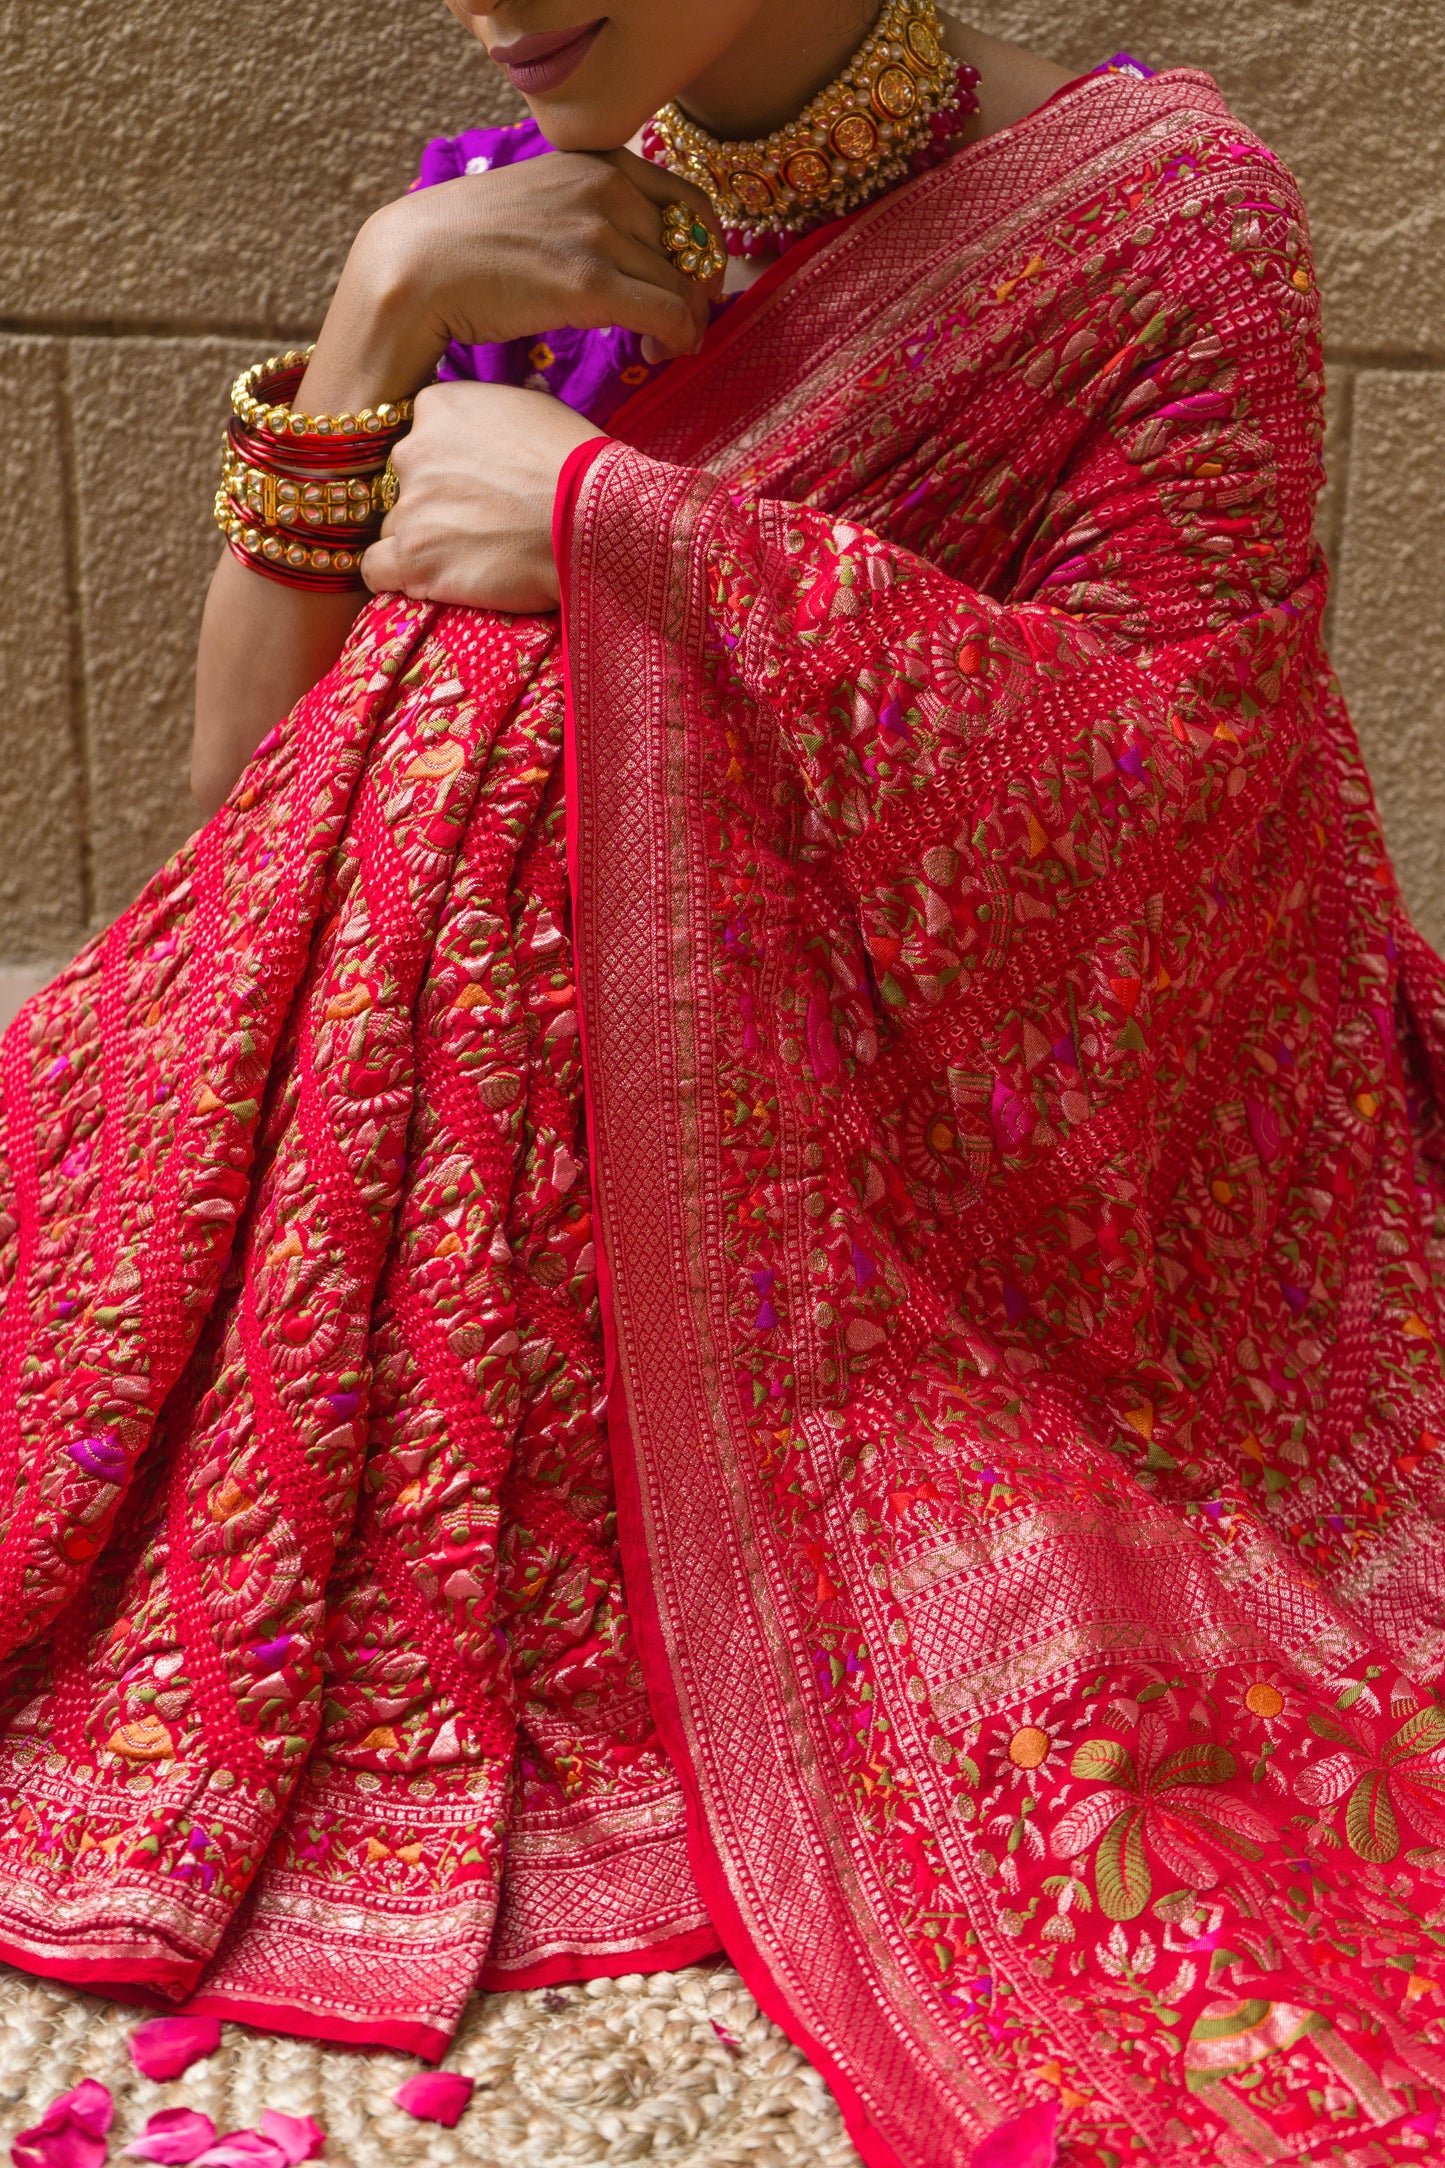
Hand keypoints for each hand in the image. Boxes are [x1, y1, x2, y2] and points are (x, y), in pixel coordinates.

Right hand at [302, 147, 722, 412]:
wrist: (413, 266)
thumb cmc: (466, 248)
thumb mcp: (538, 206)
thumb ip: (586, 215)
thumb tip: (629, 255)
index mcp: (595, 161)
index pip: (686, 200)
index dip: (700, 249)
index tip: (688, 285)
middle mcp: (606, 184)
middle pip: (691, 246)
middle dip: (694, 292)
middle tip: (677, 326)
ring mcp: (600, 230)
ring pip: (683, 285)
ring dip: (684, 323)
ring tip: (661, 347)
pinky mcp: (591, 281)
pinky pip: (669, 313)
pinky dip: (678, 339)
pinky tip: (657, 354)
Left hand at [359, 381, 603, 614]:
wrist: (594, 521)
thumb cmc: (578, 467)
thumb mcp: (531, 410)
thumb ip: (486, 416)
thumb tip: (481, 428)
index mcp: (438, 407)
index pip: (416, 438)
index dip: (442, 468)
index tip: (469, 488)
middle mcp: (412, 450)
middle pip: (399, 484)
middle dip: (429, 505)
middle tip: (474, 526)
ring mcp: (409, 507)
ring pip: (392, 527)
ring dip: (420, 543)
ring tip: (467, 559)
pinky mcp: (413, 559)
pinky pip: (375, 570)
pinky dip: (394, 578)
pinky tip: (424, 582)